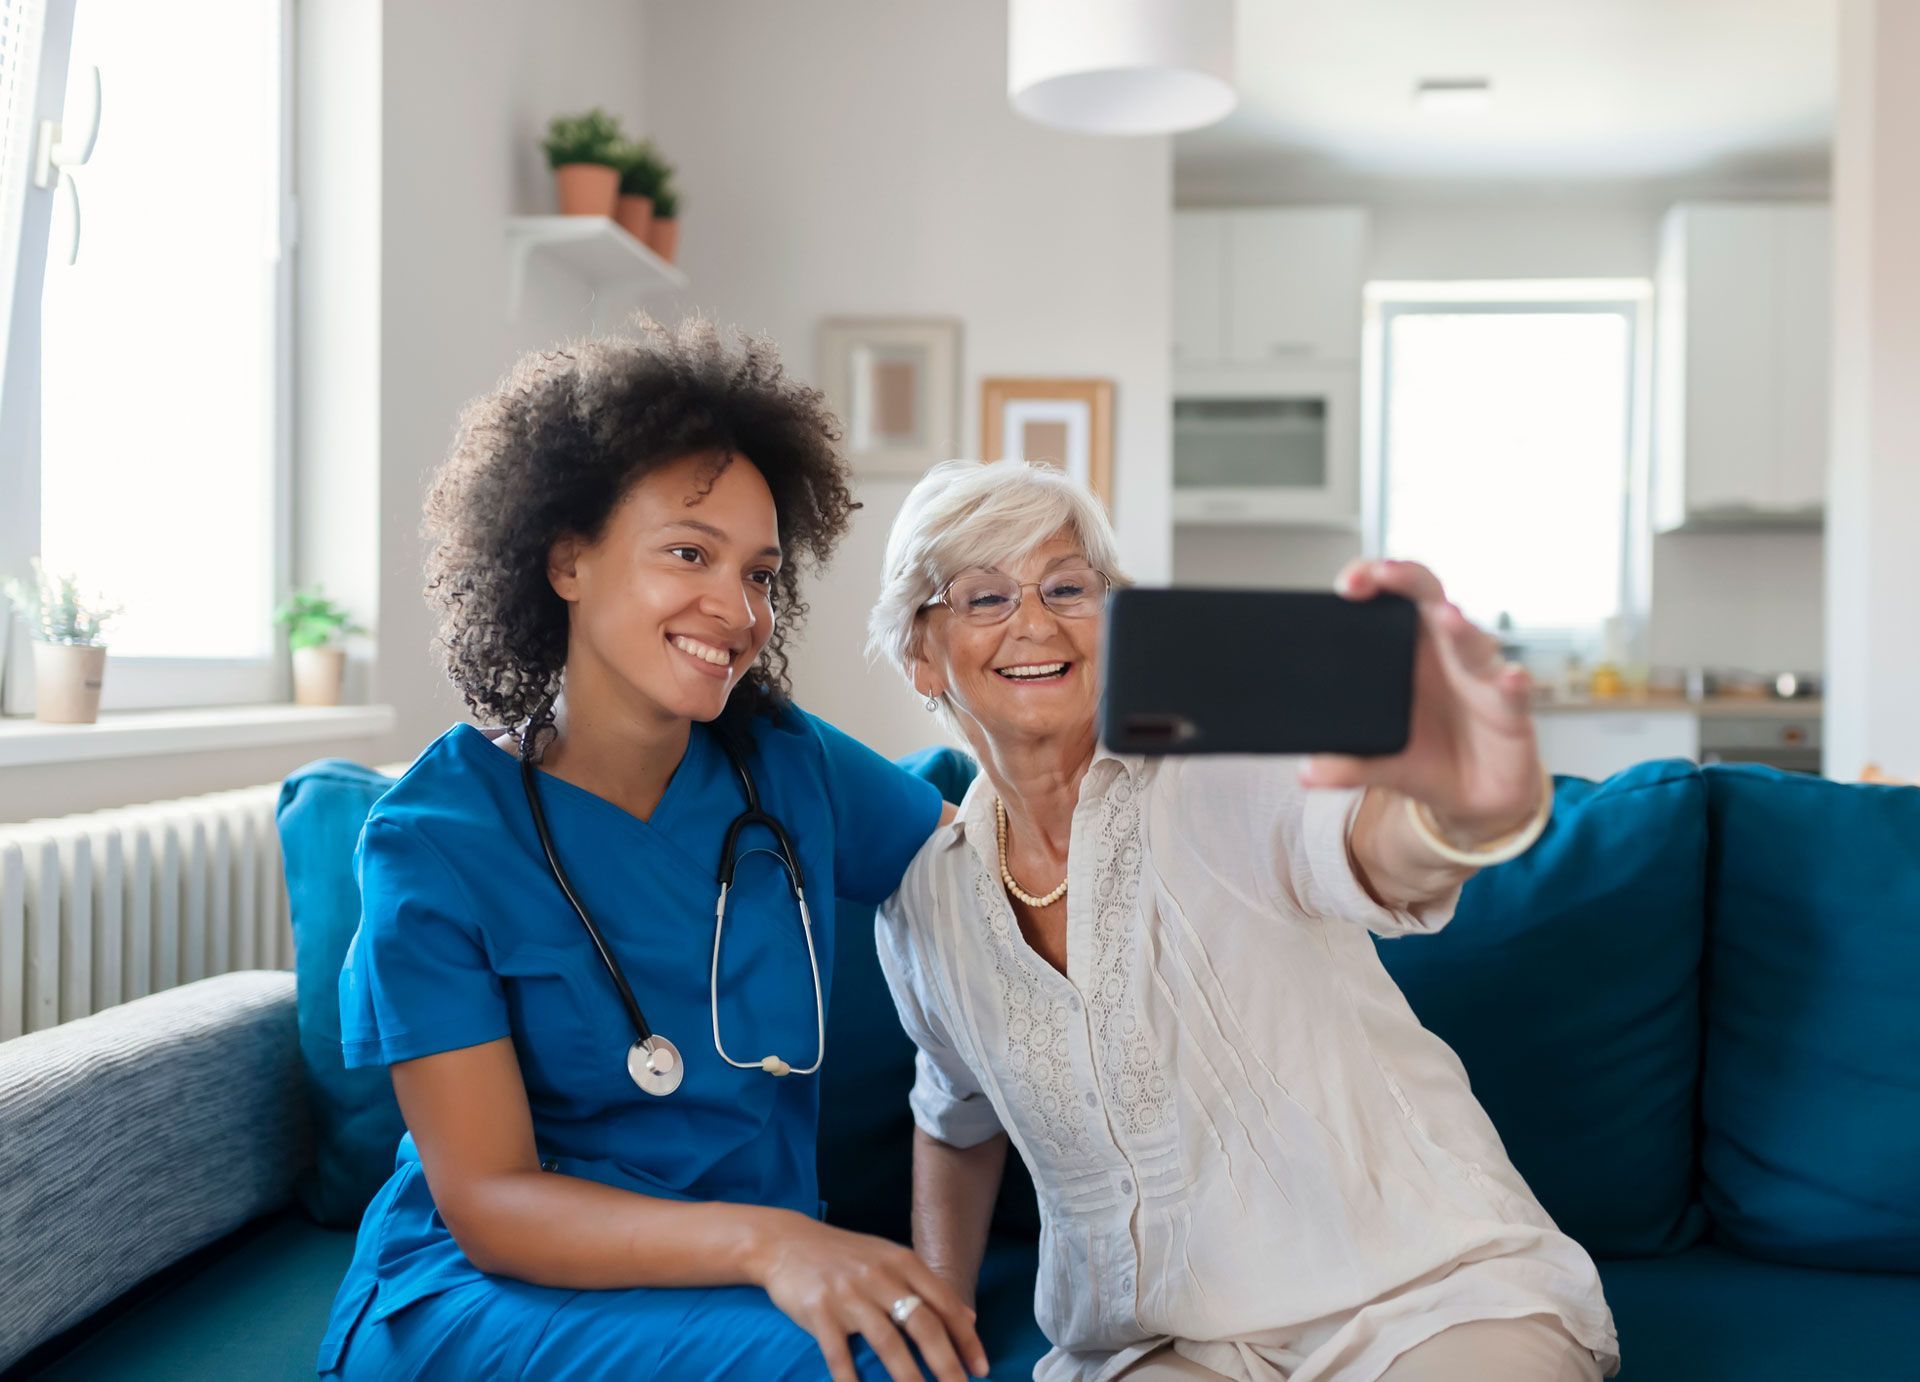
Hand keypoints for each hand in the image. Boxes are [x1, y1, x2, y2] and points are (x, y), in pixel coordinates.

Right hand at [749, 1211, 989, 1381]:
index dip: (966, 1339)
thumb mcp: (890, 1259)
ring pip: (887, 1343)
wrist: (787, 1242)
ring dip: (908, 1378)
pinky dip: (851, 1380)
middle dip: (946, 1364)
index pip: (945, 1304)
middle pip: (923, 1325)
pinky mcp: (819, 1311)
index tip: (981, 1369)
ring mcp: (849, 1294)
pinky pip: (840, 1354)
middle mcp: (880, 1276)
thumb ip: (926, 1287)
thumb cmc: (844, 1255)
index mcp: (902, 1262)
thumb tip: (967, 1317)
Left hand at [1304, 558, 1545, 843]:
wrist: (1475, 797)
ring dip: (1460, 628)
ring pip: (1472, 640)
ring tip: (1446, 617)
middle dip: (1408, 579)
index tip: (1348, 585)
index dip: (1372, 581)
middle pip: (1429, 598)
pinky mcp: (1510, 709)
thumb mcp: (1381, 764)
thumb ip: (1348, 765)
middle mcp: (1444, 653)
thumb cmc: (1430, 758)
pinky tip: (1510, 679)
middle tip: (1385, 574)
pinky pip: (1514, 690)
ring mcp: (1479, 676)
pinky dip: (1513, 682)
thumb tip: (1308, 774)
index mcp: (1407, 654)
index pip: (1390, 601)